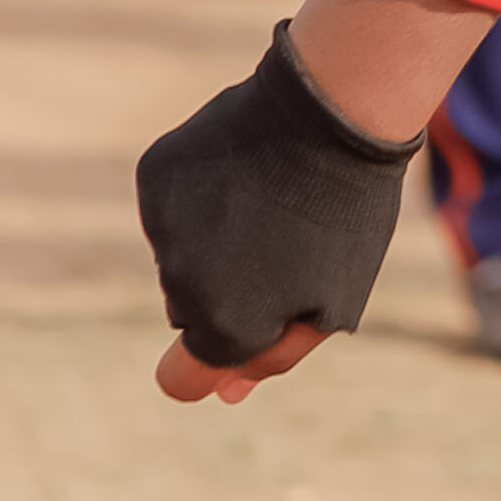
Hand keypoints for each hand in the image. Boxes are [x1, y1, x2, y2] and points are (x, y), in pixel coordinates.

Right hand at [138, 21, 422, 391]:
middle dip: (226, 293)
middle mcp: (179, 283)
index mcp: (225, 327)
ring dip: (215, 239)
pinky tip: (243, 166)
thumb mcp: (334, 300)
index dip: (207, 369)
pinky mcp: (155, 175)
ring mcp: (162, 226)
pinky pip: (172, 205)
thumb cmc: (345, 213)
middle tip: (284, 243)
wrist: (333, 107)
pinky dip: (200, 193)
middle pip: (189, 312)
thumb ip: (274, 356)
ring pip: (180, 254)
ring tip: (271, 196)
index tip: (232, 338)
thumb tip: (223, 393)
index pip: (182, 381)